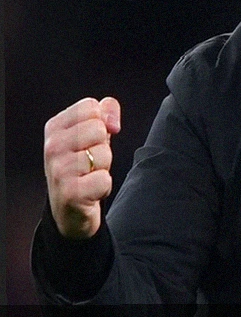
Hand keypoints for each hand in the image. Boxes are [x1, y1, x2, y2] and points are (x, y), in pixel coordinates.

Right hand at [44, 97, 120, 238]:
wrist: (69, 209)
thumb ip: (103, 114)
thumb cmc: (83, 166)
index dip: (104, 121)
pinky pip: (104, 179)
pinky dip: (103, 187)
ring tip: (89, 176)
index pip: (90, 106)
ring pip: (104, 154)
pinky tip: (90, 192)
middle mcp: (52, 147)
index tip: (96, 138)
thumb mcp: (91, 135)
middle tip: (91, 161)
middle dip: (104, 146)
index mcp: (54, 128)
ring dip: (104, 168)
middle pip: (98, 128)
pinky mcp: (70, 193)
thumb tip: (111, 120)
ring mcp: (58, 170)